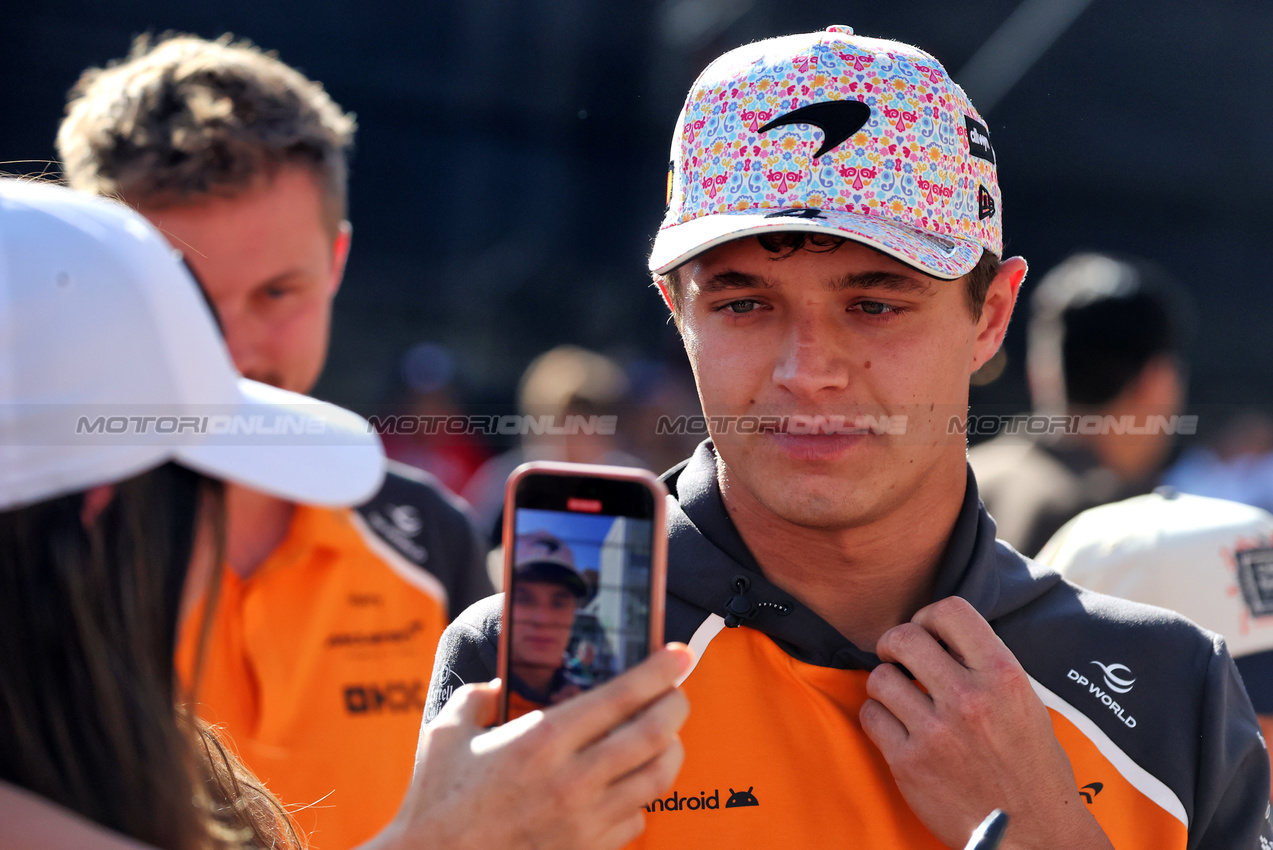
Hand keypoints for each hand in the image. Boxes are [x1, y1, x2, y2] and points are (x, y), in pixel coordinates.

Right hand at [367, 644, 692, 849]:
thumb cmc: (436, 803)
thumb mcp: (447, 733)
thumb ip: (479, 698)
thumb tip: (504, 685)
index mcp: (540, 741)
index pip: (621, 696)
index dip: (659, 670)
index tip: (679, 655)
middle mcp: (571, 780)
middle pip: (654, 735)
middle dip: (677, 705)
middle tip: (678, 692)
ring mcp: (584, 822)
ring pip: (657, 779)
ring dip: (670, 750)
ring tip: (665, 736)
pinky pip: (636, 819)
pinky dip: (641, 797)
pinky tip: (630, 785)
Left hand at [859, 597, 1111, 848]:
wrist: (1033, 834)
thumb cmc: (1030, 766)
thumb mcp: (1024, 701)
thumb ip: (983, 664)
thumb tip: (937, 633)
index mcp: (1003, 677)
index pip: (950, 611)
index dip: (929, 617)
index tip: (927, 634)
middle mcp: (969, 700)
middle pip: (903, 638)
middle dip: (894, 645)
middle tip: (899, 659)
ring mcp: (936, 733)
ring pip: (880, 678)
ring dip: (885, 685)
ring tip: (901, 699)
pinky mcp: (909, 764)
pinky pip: (871, 716)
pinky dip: (878, 718)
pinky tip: (896, 727)